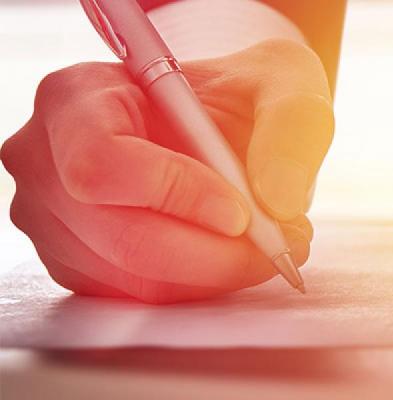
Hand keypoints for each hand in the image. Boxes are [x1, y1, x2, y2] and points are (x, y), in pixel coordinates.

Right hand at [2, 39, 333, 303]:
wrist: (226, 121)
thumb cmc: (243, 93)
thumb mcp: (283, 81)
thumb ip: (290, 126)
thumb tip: (279, 200)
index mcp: (75, 97)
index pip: (102, 163)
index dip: (174, 194)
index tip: (242, 212)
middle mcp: (47, 161)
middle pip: (122, 237)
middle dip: (215, 253)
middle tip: (283, 243)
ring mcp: (54, 220)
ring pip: (135, 279)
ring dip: (217, 273)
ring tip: (273, 243)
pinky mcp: (79, 264)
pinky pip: (140, 297)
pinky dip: (200, 285)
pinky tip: (235, 254)